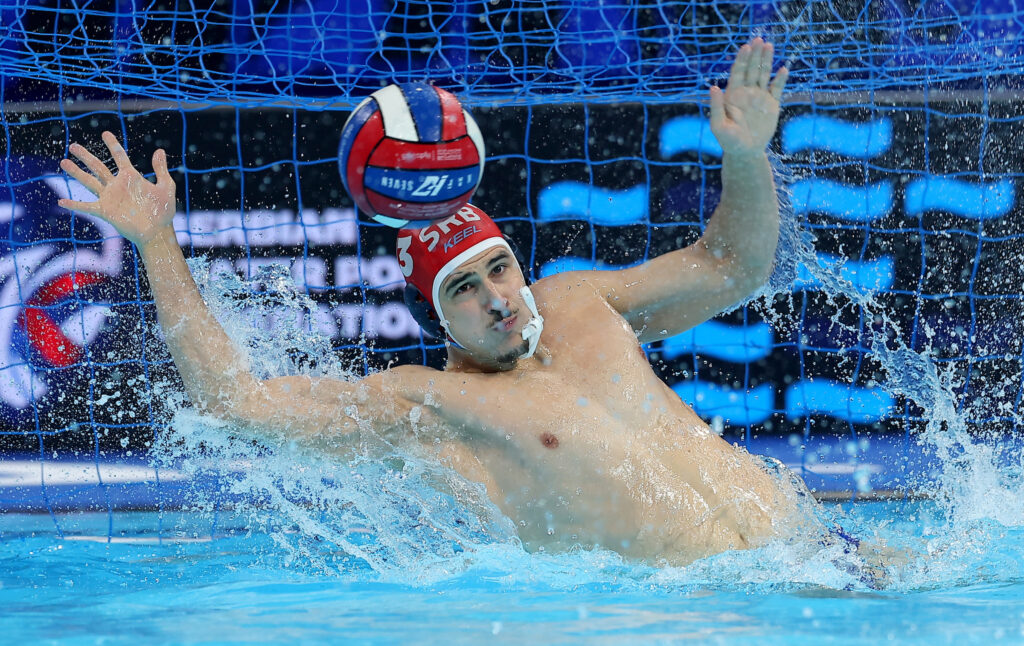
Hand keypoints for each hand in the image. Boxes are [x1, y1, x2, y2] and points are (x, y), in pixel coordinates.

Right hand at [58, 131, 176, 247]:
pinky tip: (61, 202)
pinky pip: (87, 207)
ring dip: (76, 172)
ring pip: (89, 182)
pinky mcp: (106, 211)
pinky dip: (74, 205)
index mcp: (131, 177)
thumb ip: (161, 170)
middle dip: (86, 156)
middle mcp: (117, 185)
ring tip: (64, 161)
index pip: (119, 157)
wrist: (158, 232)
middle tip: (73, 146)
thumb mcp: (166, 187)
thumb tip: (159, 150)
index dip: (113, 145)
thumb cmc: (163, 212)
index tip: (105, 133)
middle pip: (98, 167)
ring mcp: (110, 198)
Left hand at [709, 38, 788, 155]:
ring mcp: (759, 98)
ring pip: (764, 75)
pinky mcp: (771, 105)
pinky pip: (777, 89)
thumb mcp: (719, 126)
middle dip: (755, 55)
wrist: (745, 153)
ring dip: (766, 61)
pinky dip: (780, 79)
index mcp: (733, 95)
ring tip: (769, 46)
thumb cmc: (729, 141)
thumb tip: (714, 87)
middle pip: (751, 69)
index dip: (742, 60)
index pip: (738, 73)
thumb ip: (716, 107)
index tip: (746, 47)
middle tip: (759, 40)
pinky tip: (784, 69)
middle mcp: (746, 93)